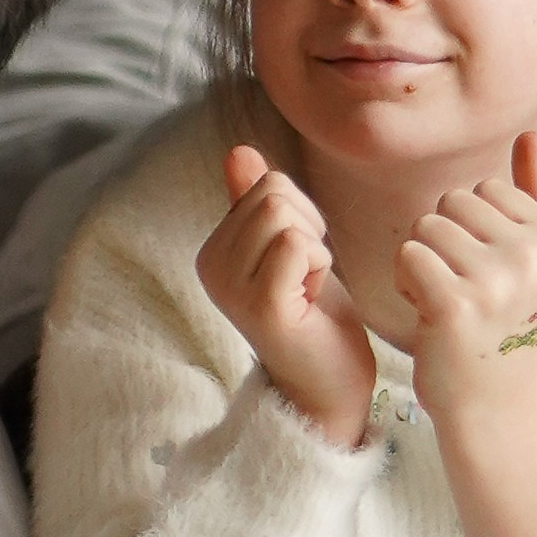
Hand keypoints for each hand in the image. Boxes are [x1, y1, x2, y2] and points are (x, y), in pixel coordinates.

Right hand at [196, 146, 376, 447]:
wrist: (326, 385)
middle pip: (276, 194)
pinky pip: (298, 245)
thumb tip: (239, 151)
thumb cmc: (313, 318)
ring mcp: (231, 285)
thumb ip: (258, 203)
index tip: (298, 266)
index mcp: (213, 249)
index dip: (301, 217)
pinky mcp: (260, 303)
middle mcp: (210, 265)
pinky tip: (312, 299)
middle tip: (307, 278)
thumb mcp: (287, 249)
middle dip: (309, 228)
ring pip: (286, 215)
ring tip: (307, 289)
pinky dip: (320, 265)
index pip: (267, 183)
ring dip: (316, 249)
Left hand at [394, 131, 536, 432]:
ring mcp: (496, 281)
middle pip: (452, 202)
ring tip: (444, 300)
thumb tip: (528, 136)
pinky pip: (407, 255)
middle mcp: (534, 257)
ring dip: (421, 262)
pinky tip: (426, 312)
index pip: (486, 189)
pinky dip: (405, 282)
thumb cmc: (505, 325)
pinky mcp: (455, 304)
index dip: (472, 227)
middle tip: (462, 288)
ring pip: (425, 227)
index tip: (486, 271)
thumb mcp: (535, 261)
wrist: (492, 403)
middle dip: (443, 241)